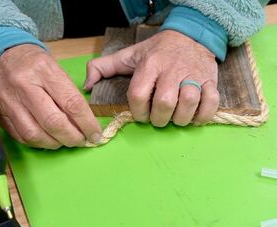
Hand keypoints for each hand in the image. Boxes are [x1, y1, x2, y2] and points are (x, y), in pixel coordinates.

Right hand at [0, 44, 101, 148]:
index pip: (72, 103)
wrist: (3, 56)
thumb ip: (70, 95)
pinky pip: (22, 136)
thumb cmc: (36, 63)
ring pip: (36, 134)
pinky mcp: (0, 113)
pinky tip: (49, 140)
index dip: (87, 123)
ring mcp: (10, 101)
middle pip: (54, 122)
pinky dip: (39, 143)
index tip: (96, 134)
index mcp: (45, 71)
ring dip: (56, 143)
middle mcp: (25, 86)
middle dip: (73, 137)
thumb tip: (84, 122)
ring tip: (66, 141)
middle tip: (82, 141)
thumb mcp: (57, 70)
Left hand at [85, 30, 218, 126]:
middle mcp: (171, 70)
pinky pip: (211, 102)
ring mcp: (193, 75)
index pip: (138, 94)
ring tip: (175, 118)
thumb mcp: (129, 55)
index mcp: (149, 65)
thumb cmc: (157, 51)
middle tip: (158, 119)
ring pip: (188, 103)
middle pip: (164, 102)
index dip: (138, 112)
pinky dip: (203, 115)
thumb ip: (103, 67)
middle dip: (158, 119)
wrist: (190, 36)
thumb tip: (86, 86)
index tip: (141, 115)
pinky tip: (194, 117)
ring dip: (180, 119)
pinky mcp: (210, 80)